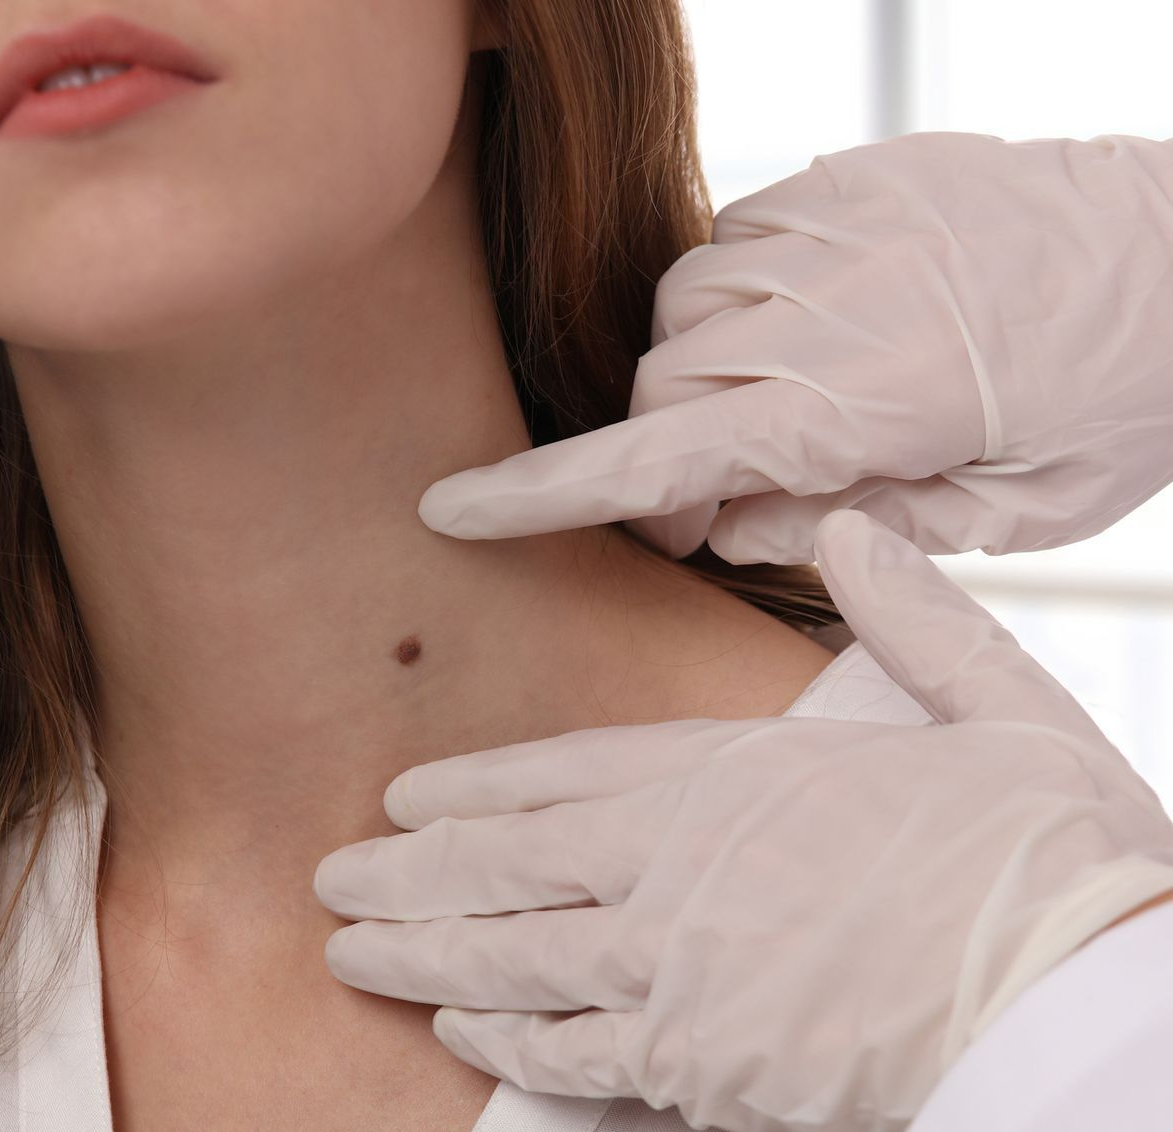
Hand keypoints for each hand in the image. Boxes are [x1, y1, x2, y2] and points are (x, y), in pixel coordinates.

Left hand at [312, 510, 1172, 1131]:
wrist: (1080, 998)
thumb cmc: (1045, 854)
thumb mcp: (992, 707)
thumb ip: (909, 618)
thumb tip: (852, 528)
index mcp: (735, 777)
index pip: (565, 773)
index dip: (472, 788)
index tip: (403, 797)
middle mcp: (680, 869)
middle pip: (508, 867)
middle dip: (408, 874)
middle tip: (328, 880)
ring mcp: (678, 970)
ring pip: (515, 959)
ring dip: (424, 957)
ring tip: (351, 954)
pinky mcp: (703, 1066)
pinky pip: (577, 1054)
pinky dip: (508, 1044)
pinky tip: (457, 1035)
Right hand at [412, 132, 1172, 561]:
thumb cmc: (1111, 404)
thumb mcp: (998, 514)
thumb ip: (844, 524)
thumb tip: (722, 520)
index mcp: (865, 402)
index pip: (660, 457)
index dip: (544, 492)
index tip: (451, 509)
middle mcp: (827, 302)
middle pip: (657, 390)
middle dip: (660, 461)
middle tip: (720, 512)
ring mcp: (832, 225)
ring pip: (679, 313)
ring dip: (693, 380)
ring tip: (775, 417)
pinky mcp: (845, 180)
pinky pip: (730, 247)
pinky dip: (734, 309)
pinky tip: (799, 338)